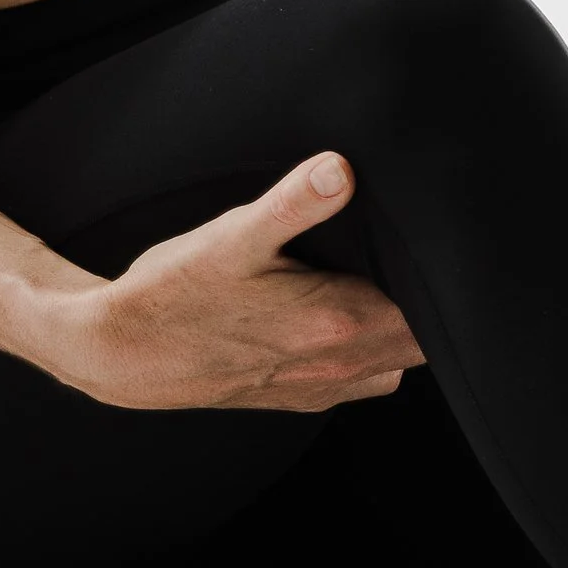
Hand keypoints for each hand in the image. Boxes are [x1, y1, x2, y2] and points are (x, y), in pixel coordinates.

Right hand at [44, 153, 424, 413]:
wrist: (120, 354)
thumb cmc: (174, 292)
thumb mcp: (233, 236)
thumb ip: (294, 203)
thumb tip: (341, 169)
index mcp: (339, 322)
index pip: (432, 313)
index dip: (447, 280)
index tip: (445, 245)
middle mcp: (341, 364)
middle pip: (425, 340)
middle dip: (431, 303)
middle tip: (422, 256)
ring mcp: (323, 387)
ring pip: (398, 361)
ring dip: (403, 329)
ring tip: (391, 284)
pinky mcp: (302, 398)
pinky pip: (365, 378)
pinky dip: (373, 352)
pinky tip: (351, 317)